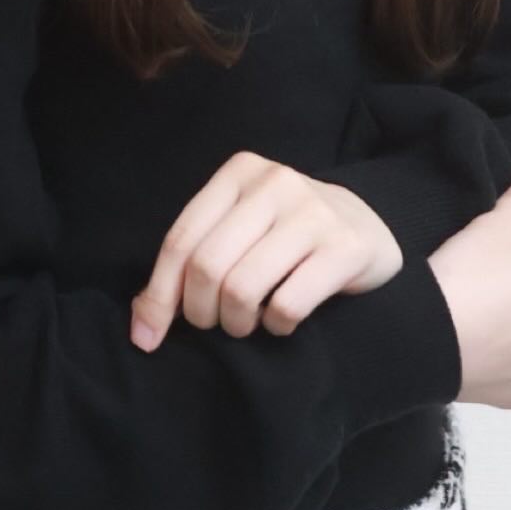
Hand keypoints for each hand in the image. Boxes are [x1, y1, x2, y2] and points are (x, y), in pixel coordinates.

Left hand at [129, 150, 403, 351]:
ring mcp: (313, 213)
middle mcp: (275, 184)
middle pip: (207, 266)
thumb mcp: (239, 229)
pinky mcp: (345, 248)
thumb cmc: (286, 235)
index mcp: (239, 172)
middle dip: (201, 312)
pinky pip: (287, 306)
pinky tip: (282, 319)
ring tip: (247, 322)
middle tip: (217, 323)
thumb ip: (191, 262)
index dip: (159, 294)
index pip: (181, 239)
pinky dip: (276, 326)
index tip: (149, 337)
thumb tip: (142, 329)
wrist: (367, 225)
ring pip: (242, 289)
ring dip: (237, 322)